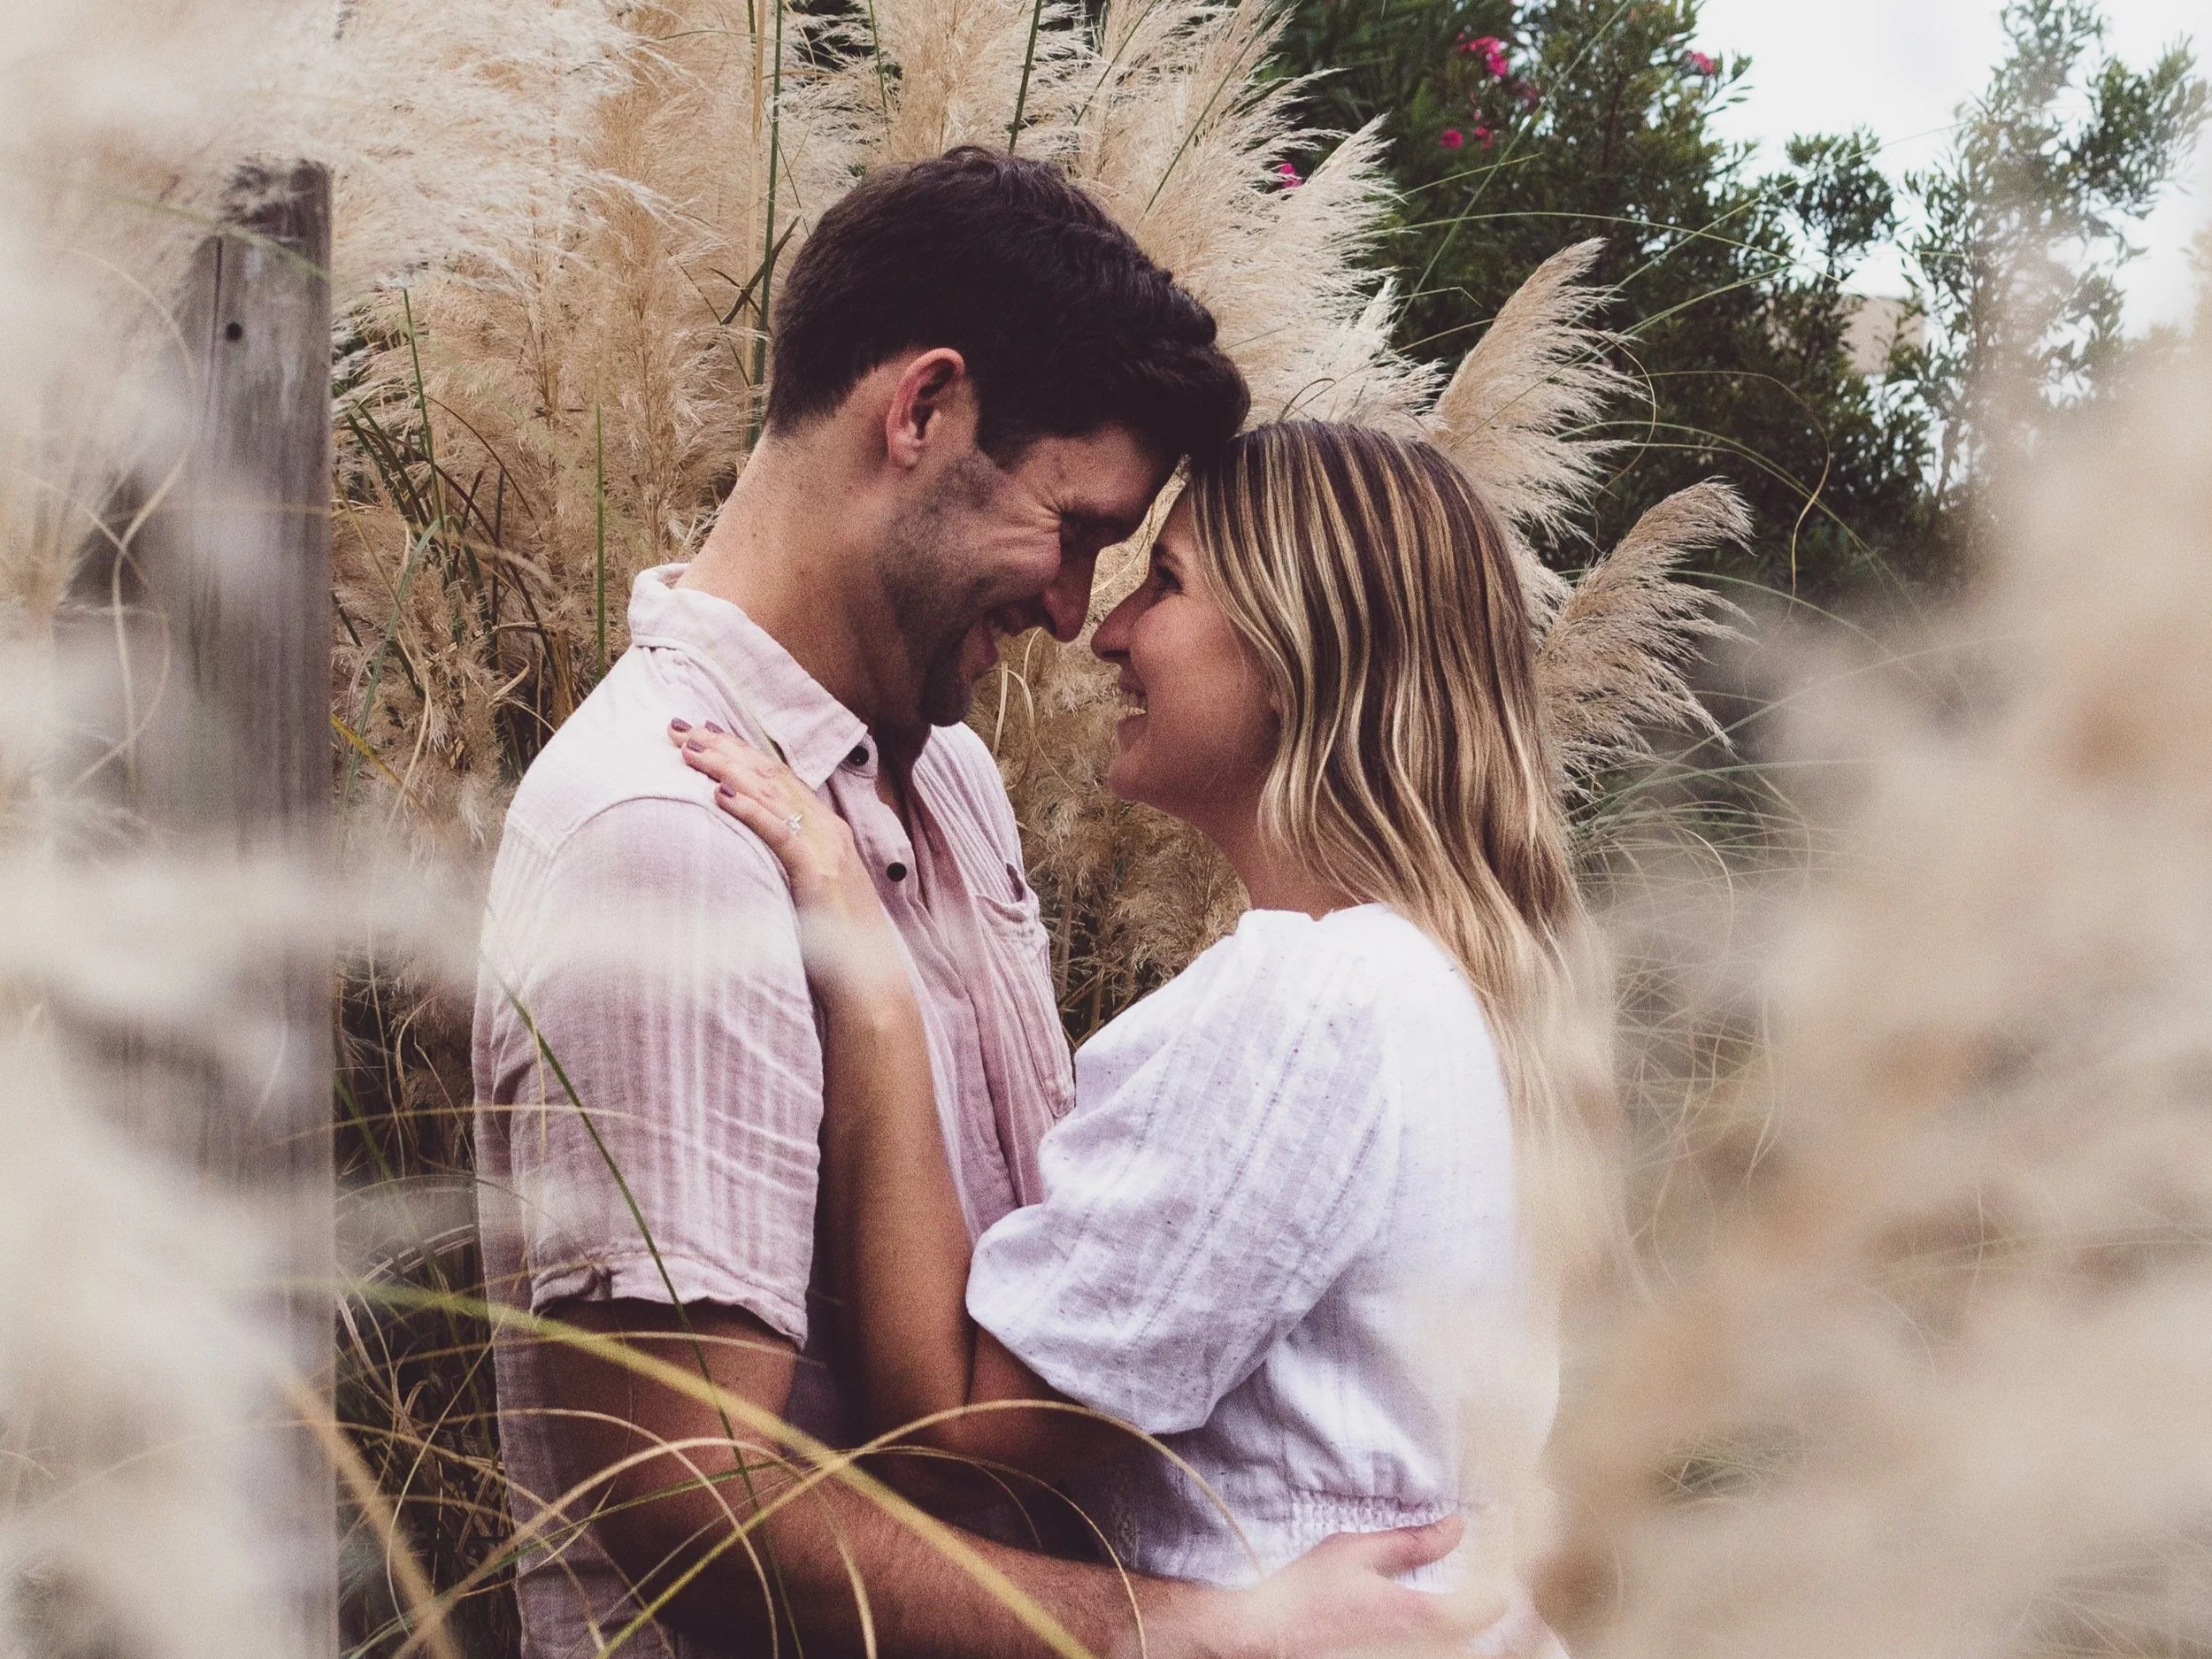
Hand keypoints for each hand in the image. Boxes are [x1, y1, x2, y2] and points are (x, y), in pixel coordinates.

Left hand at [668, 721, 902, 997]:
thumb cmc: (834, 946)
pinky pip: (779, 832)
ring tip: (689, 749)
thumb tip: (746, 854)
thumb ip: (784, 864)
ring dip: (726, 767)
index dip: (738, 750)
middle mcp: (828, 829)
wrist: (871, 983)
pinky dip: (749, 810)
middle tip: (679, 726)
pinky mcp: (818, 872)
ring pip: (771, 794)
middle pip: (769, 774)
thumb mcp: (807, 892)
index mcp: (825, 831)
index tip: (701, 731)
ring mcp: (826, 848)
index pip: (777, 777)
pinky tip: (719, 794)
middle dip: (723, 746)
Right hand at [1136, 1517, 1502, 1658]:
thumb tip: (1456, 1529)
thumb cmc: (1305, 1591)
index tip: (1503, 1583)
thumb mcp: (1356, 1552)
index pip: (1478, 1612)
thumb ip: (1411, 1543)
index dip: (1497, 1596)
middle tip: (1487, 1598)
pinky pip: (1421, 1652)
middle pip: (1469, 1641)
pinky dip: (1431, 1640)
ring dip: (1456, 1631)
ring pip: (1445, 1648)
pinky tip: (1420, 1626)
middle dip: (1480, 1617)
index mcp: (1412, 1615)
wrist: (1263, 1636)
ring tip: (1459, 1612)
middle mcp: (1412, 1648)